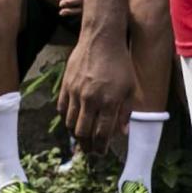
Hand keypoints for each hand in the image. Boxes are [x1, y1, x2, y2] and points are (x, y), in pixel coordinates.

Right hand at [58, 28, 134, 148]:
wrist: (101, 39)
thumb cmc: (120, 63)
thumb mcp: (130, 88)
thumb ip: (125, 112)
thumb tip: (122, 133)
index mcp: (109, 102)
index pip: (101, 134)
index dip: (100, 148)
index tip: (101, 153)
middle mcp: (90, 100)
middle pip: (83, 132)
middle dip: (86, 146)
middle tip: (89, 151)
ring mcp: (75, 92)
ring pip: (69, 123)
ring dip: (75, 135)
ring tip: (81, 138)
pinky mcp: (66, 85)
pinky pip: (61, 108)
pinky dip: (66, 118)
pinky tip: (72, 120)